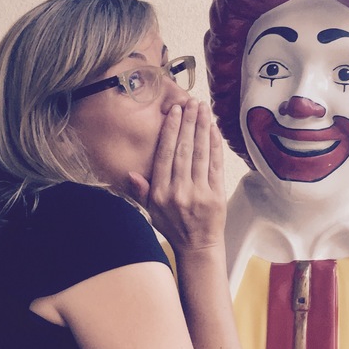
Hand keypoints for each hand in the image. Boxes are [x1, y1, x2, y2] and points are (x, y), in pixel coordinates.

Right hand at [128, 99, 225, 250]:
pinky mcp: (217, 194)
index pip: (165, 155)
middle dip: (188, 123)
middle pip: (183, 150)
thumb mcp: (151, 211)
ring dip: (202, 128)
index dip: (170, 131)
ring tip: (203, 109)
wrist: (198, 247)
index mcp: (161, 193)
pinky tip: (214, 129)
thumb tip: (131, 172)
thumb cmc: (174, 227)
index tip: (174, 112)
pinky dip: (215, 145)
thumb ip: (141, 191)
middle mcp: (179, 191)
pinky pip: (216, 165)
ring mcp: (200, 193)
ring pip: (200, 154)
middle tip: (191, 102)